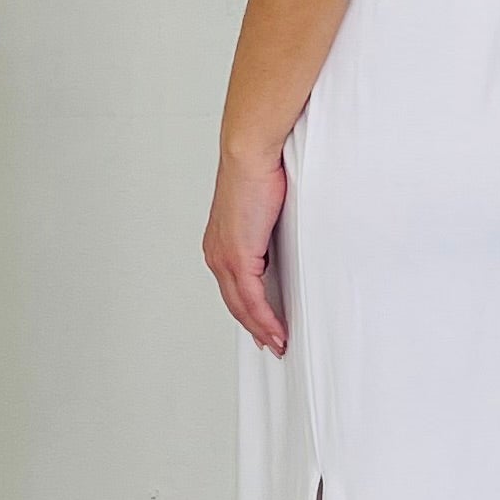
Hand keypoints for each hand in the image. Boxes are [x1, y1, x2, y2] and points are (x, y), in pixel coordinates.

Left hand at [205, 142, 290, 352]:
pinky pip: (251, 299)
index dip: (249, 312)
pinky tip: (277, 331)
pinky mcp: (237, 257)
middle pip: (235, 303)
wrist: (250, 154)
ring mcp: (224, 257)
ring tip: (279, 344)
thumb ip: (269, 233)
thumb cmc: (260, 172)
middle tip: (273, 344)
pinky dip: (265, 319)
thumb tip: (282, 246)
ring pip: (241, 306)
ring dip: (262, 329)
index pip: (233, 288)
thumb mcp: (265, 211)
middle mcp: (217, 253)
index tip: (264, 327)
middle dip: (255, 328)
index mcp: (220, 243)